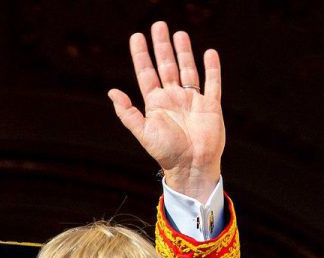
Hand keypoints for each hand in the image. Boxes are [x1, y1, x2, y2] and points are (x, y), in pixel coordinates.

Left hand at [109, 21, 223, 203]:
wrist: (192, 167)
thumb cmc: (165, 153)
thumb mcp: (142, 132)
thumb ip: (127, 112)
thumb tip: (111, 92)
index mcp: (155, 104)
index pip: (146, 73)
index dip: (141, 54)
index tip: (136, 36)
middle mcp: (172, 98)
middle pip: (166, 65)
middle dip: (162, 46)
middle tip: (158, 25)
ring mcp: (192, 100)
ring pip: (187, 70)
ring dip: (184, 52)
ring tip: (179, 34)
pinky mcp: (211, 105)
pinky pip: (212, 83)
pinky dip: (211, 68)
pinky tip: (208, 53)